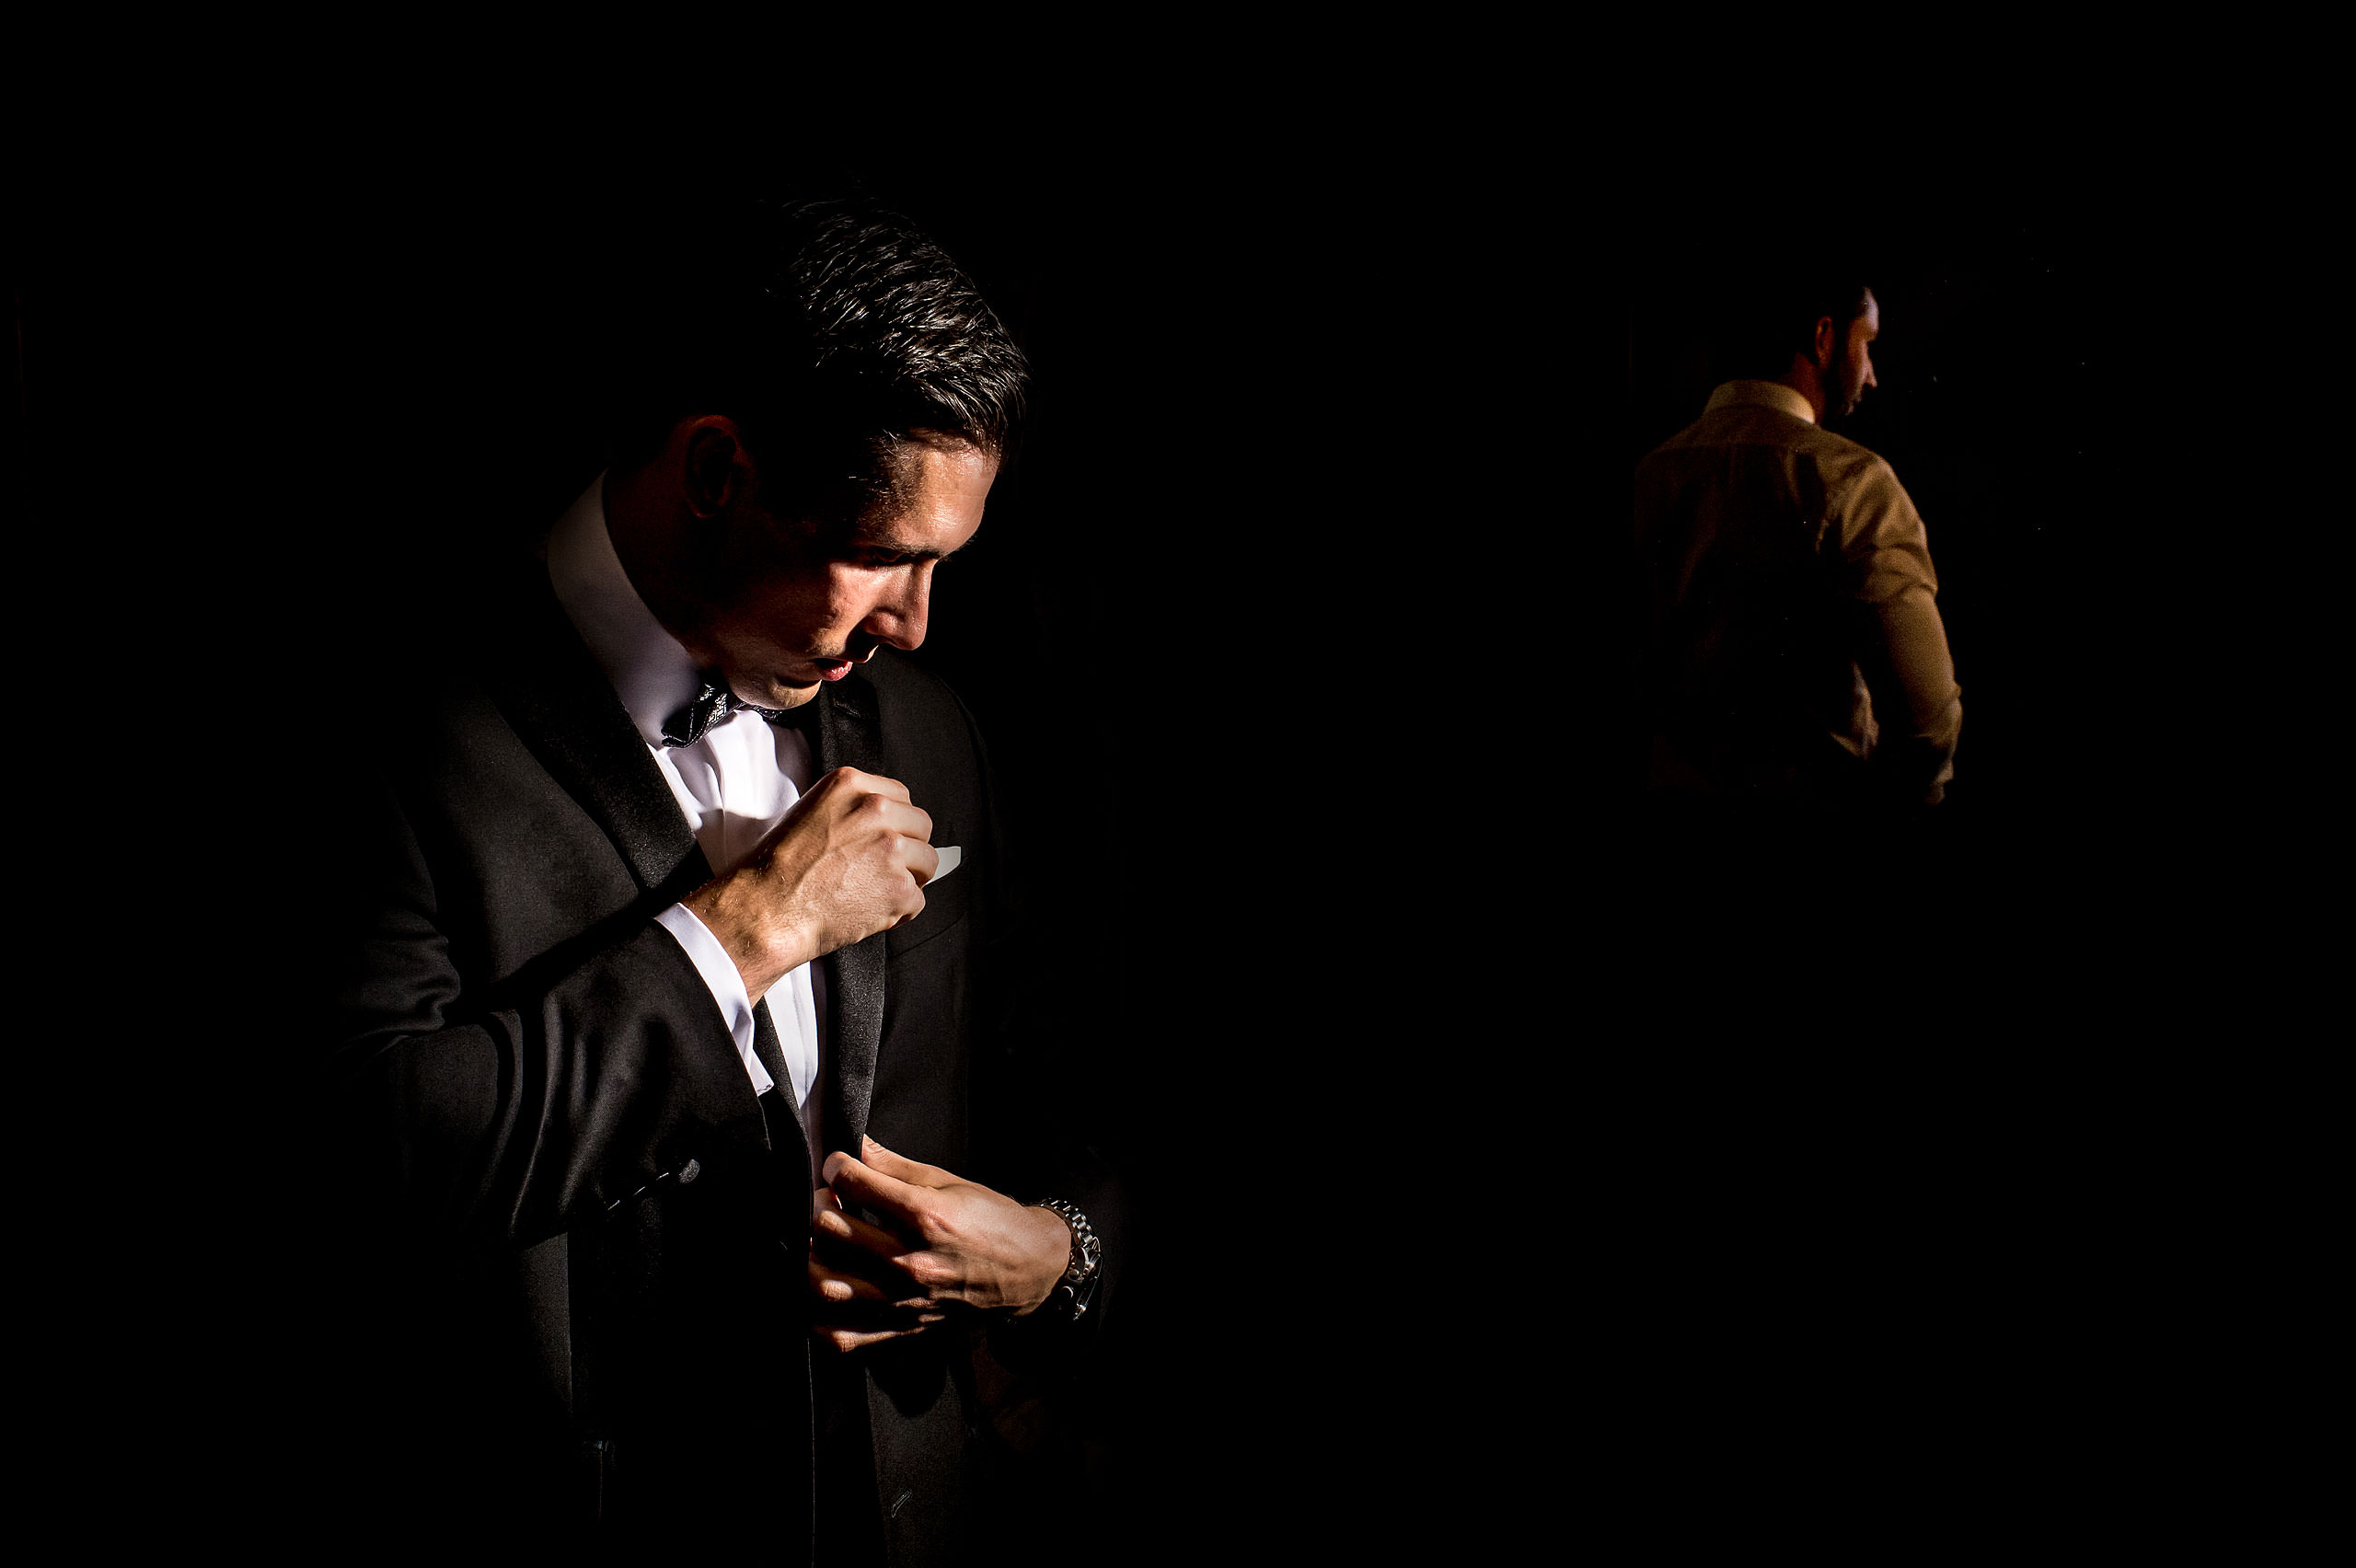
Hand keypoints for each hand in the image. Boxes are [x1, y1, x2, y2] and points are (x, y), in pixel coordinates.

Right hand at [683, 767, 936, 1002]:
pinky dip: (899, 911)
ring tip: (876, 891)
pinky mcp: (900, 887)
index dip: (896, 822)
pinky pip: (918, 900)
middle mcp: (876, 810)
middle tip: (883, 868)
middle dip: (908, 848)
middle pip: (921, 825)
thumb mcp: (807, 812)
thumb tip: (883, 823)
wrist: (767, 909)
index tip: (885, 838)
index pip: (901, 796)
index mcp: (851, 785)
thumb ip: (849, 808)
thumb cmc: (777, 868)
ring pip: (928, 861)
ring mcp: (892, 849)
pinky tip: (871, 912)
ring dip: (909, 879)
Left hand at [815, 1136, 1070, 1328]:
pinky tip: (826, 1286)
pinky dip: (817, 1314)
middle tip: (829, 1199)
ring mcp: (901, 1301)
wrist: (1027, 1270)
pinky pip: (838, 1334)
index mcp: (924, 1217)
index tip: (839, 1166)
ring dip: (808, 1255)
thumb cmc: (990, 1222)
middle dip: (818, 1203)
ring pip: (821, 1283)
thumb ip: (894, 1166)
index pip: (851, 1182)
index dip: (836, 1165)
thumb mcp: (947, 1182)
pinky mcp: (899, 1329)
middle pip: (827, 1228)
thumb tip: (854, 1145)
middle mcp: (908, 1262)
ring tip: (820, 1241)